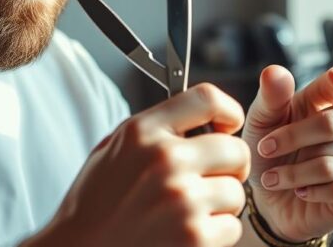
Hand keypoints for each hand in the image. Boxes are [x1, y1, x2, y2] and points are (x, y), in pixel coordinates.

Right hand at [24, 84, 249, 246]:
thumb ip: (156, 129)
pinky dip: (216, 234)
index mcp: (143, 132)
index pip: (206, 99)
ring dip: (221, 204)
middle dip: (229, 166)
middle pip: (235, 149)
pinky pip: (231, 227)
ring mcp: (182, 199)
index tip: (228, 125)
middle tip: (211, 178)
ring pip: (237, 192)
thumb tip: (204, 119)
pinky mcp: (194, 236)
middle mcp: (165, 159)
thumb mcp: (114, 148)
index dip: (227, 111)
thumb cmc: (96, 202)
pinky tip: (186, 233)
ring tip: (189, 210)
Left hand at [240, 63, 332, 241]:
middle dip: (292, 137)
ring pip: (331, 161)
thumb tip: (274, 70)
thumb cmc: (270, 152)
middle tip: (264, 148)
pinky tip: (299, 191)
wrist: (270, 199)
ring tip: (272, 177)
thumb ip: (271, 97)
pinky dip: (310, 190)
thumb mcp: (263, 121)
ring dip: (293, 172)